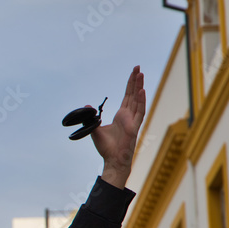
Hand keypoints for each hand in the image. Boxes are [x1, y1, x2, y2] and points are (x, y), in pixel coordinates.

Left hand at [91, 65, 145, 188]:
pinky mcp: (135, 127)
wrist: (112, 160)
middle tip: (138, 67)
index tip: (133, 73)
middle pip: (134, 95)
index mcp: (122, 115)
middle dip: (136, 81)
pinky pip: (139, 112)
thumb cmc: (106, 147)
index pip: (127, 96)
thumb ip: (92, 117)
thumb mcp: (95, 129)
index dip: (130, 84)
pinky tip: (141, 91)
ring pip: (138, 101)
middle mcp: (129, 116)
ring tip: (141, 74)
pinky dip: (141, 101)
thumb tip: (87, 105)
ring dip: (139, 87)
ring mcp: (133, 121)